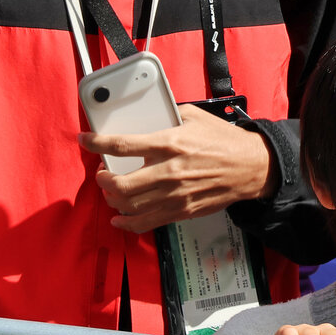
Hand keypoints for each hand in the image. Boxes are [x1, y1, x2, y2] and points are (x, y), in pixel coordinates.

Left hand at [80, 105, 274, 233]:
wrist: (251, 168)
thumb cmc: (223, 140)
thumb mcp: (193, 117)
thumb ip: (167, 115)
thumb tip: (147, 112)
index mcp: (169, 143)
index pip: (123, 145)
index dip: (98, 143)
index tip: (84, 140)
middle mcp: (168, 172)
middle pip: (121, 184)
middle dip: (103, 179)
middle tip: (101, 172)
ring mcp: (175, 195)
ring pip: (131, 206)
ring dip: (113, 200)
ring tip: (110, 191)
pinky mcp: (182, 211)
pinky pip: (148, 222)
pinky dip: (128, 223)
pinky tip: (119, 218)